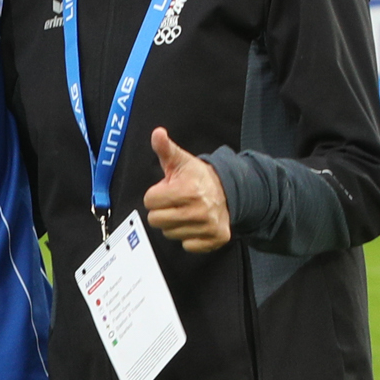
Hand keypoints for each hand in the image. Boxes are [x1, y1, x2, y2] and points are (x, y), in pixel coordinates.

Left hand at [141, 128, 229, 252]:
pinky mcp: (214, 240)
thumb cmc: (199, 177)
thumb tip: (157, 133)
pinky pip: (186, 246)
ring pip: (169, 234)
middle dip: (162, 210)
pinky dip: (189, 237)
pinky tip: (195, 224)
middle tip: (175, 202)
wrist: (230, 190)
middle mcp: (197, 210)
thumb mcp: (181, 160)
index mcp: (187, 190)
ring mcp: (206, 227)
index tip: (167, 190)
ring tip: (185, 211)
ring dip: (174, 224)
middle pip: (156, 220)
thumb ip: (165, 148)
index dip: (156, 194)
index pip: (149, 201)